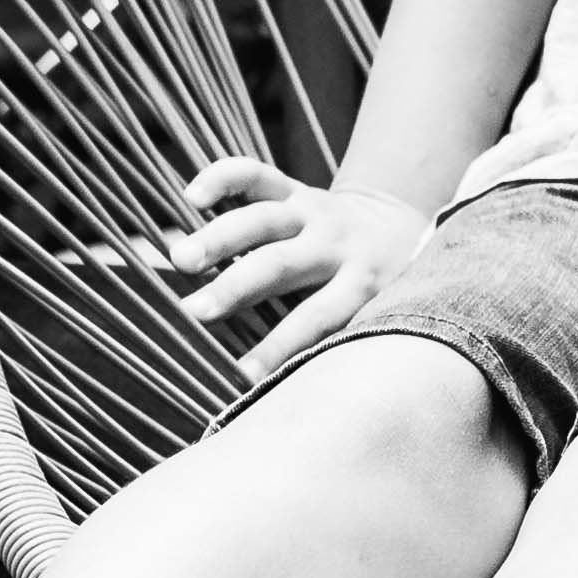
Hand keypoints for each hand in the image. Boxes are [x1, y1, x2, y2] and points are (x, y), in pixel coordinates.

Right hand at [174, 157, 433, 379]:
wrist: (396, 225)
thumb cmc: (378, 292)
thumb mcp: (377, 315)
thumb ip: (339, 343)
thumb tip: (294, 402)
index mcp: (358, 286)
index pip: (315, 320)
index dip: (278, 348)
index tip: (240, 376)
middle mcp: (334, 246)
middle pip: (280, 265)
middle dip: (235, 288)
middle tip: (194, 313)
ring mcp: (312, 213)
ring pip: (263, 219)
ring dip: (219, 238)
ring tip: (180, 260)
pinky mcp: (294, 188)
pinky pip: (257, 175)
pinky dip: (223, 178)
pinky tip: (192, 196)